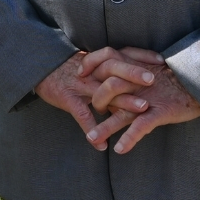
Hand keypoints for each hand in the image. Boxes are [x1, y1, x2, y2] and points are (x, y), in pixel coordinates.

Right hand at [34, 46, 163, 149]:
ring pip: (105, 92)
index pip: (122, 55)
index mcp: (97, 62)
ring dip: (124, 101)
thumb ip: (106, 69)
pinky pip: (82, 115)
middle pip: (115, 69)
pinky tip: (101, 144)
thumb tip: (128, 76)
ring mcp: (80, 86)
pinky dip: (92, 129)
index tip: (161, 60)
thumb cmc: (65, 68)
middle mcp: (91, 72)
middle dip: (134, 74)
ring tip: (143, 110)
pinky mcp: (67, 98)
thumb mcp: (87, 64)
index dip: (140, 57)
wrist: (38, 69)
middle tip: (154, 79)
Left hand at [85, 65, 199, 153]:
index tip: (79, 74)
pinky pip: (141, 126)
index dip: (90, 65)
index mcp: (135, 66)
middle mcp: (138, 81)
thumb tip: (109, 77)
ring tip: (92, 139)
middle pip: (109, 85)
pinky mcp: (160, 112)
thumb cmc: (173, 78)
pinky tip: (119, 149)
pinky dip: (130, 138)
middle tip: (93, 110)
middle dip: (96, 99)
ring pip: (121, 111)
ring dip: (105, 127)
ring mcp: (148, 97)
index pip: (105, 59)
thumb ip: (130, 70)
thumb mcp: (150, 67)